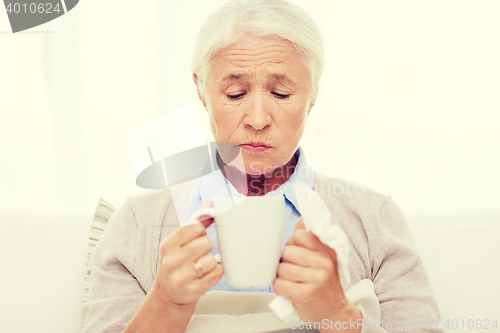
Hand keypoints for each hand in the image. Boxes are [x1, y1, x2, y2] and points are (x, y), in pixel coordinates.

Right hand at [152, 200, 223, 308]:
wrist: (169, 295)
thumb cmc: (177, 263)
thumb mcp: (180, 242)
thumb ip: (195, 222)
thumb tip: (210, 202)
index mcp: (167, 245)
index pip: (194, 227)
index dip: (201, 231)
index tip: (197, 236)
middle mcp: (171, 261)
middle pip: (206, 243)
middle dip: (206, 248)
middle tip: (199, 254)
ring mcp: (180, 277)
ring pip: (211, 260)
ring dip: (211, 263)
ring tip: (202, 267)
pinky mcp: (192, 291)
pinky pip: (216, 274)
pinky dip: (215, 273)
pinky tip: (205, 275)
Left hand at [273, 217, 361, 331]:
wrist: (337, 314)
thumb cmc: (326, 285)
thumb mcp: (324, 260)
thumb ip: (311, 240)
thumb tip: (301, 220)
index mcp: (327, 252)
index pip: (300, 235)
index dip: (292, 244)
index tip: (296, 254)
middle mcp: (324, 263)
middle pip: (287, 252)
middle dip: (284, 262)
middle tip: (292, 270)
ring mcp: (315, 279)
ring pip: (281, 268)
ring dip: (281, 276)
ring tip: (292, 281)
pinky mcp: (305, 294)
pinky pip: (279, 284)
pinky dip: (280, 288)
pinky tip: (290, 290)